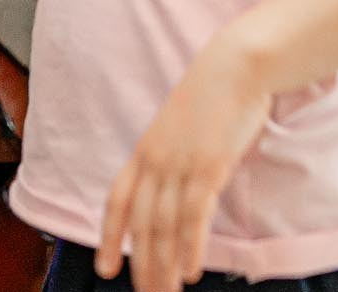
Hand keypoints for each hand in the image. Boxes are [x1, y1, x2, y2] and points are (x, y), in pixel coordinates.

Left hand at [96, 35, 271, 291]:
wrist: (232, 67)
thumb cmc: (211, 97)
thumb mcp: (179, 129)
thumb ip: (173, 159)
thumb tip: (176, 190)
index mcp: (144, 150)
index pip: (116, 200)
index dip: (109, 236)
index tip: (106, 269)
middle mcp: (155, 160)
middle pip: (140, 223)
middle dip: (141, 264)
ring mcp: (180, 163)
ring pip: (164, 226)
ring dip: (165, 265)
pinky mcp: (208, 166)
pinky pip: (193, 215)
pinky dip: (190, 246)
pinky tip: (191, 272)